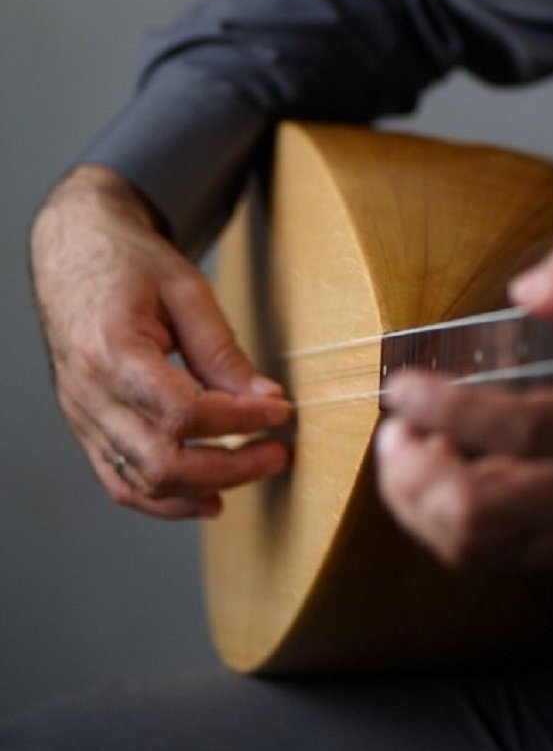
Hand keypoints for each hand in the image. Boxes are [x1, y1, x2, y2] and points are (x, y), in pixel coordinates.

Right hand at [30, 165, 290, 519]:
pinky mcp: (85, 427)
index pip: (182, 411)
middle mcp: (90, 395)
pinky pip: (120, 482)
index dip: (238, 419)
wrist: (75, 250)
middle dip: (230, 467)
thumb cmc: (128, 262)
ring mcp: (82, 417)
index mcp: (112, 353)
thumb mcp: (186, 291)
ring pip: (141, 484)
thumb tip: (265, 399)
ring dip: (203, 489)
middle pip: (162, 462)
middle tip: (276, 453)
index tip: (279, 412)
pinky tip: (207, 495)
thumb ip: (222, 351)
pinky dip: (166, 500)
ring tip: (253, 470)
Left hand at [377, 225, 552, 570]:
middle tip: (400, 426)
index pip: (526, 430)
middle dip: (415, 472)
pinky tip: (441, 477)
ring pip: (475, 546)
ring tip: (409, 451)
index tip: (407, 386)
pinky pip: (493, 557)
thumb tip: (527, 293)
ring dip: (419, 501)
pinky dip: (445, 522)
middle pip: (482, 513)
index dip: (453, 412)